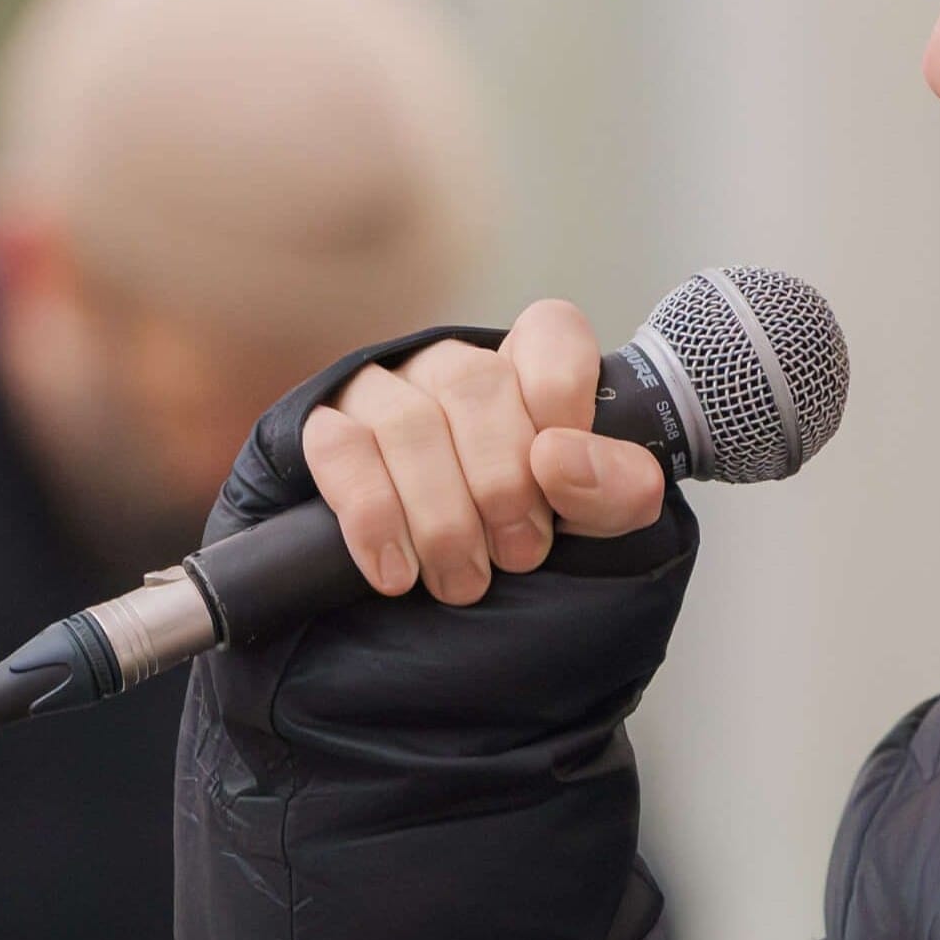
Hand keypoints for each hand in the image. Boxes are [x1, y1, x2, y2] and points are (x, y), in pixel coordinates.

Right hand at [299, 299, 671, 604]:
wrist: (432, 606)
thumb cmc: (521, 541)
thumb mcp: (593, 522)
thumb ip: (615, 489)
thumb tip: (560, 460)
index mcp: (527, 366)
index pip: (550, 333)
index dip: (561, 397)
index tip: (560, 477)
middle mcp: (452, 367)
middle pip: (473, 384)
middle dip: (501, 481)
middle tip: (517, 556)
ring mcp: (382, 393)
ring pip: (407, 422)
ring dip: (440, 515)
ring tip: (461, 582)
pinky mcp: (325, 430)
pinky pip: (339, 451)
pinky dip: (373, 518)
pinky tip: (395, 573)